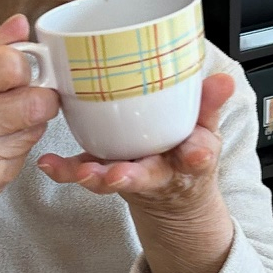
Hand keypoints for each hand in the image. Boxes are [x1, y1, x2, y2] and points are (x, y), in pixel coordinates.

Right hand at [0, 16, 59, 260]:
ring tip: (0, 122)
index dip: (20, 67)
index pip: (11, 65)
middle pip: (34, 101)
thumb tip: (23, 23)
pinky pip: (27, 152)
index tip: (12, 73)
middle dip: (36, 96)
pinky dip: (18, 146)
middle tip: (19, 97)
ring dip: (28, 121)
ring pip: (36, 127)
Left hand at [37, 72, 238, 272]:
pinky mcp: (105, 174)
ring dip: (94, 176)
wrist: (170, 191)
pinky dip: (66, 170)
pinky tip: (49, 164)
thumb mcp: (206, 130)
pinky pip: (84, 173)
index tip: (195, 153)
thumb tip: (224, 80)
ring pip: (111, 179)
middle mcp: (157, 173)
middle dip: (129, 175)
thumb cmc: (184, 151)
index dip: (196, 154)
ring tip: (80, 171)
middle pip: (144, 176)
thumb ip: (210, 104)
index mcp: (188, 160)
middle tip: (115, 174)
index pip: (197, 157)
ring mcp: (129, 176)